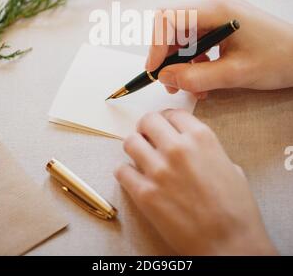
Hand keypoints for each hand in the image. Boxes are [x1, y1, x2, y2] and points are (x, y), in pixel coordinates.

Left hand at [115, 109, 275, 254]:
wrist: (230, 244)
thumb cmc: (236, 209)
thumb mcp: (230, 166)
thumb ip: (207, 151)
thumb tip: (193, 149)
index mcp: (201, 138)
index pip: (173, 113)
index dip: (167, 119)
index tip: (163, 125)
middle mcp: (178, 148)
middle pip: (148, 121)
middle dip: (146, 127)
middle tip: (147, 136)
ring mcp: (159, 170)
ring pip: (130, 142)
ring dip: (134, 148)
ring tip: (140, 157)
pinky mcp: (145, 194)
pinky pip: (121, 171)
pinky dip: (125, 173)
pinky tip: (134, 178)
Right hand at [146, 0, 292, 96]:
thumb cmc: (278, 60)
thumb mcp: (234, 74)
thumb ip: (195, 77)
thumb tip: (164, 78)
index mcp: (217, 8)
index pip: (169, 17)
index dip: (155, 44)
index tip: (155, 71)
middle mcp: (214, 4)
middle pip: (173, 26)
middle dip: (168, 57)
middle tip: (171, 85)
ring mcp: (217, 11)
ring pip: (183, 35)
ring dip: (182, 62)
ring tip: (192, 87)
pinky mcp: (221, 21)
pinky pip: (196, 39)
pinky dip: (194, 60)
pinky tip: (204, 79)